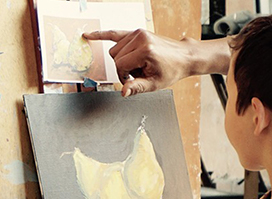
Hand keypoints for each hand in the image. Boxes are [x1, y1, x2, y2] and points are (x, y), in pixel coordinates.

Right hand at [82, 29, 229, 96]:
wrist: (183, 57)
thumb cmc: (171, 70)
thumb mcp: (155, 84)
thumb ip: (137, 88)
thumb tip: (123, 93)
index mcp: (145, 51)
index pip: (120, 65)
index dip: (124, 76)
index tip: (134, 79)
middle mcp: (140, 39)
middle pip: (115, 56)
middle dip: (123, 68)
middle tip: (138, 72)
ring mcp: (137, 33)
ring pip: (114, 49)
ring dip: (122, 59)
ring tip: (138, 64)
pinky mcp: (136, 32)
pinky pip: (114, 33)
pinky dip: (101, 34)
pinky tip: (88, 35)